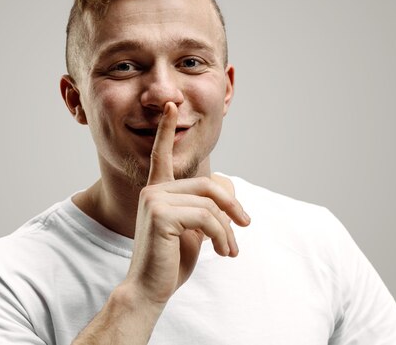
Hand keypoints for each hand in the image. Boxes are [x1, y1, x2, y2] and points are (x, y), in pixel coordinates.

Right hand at [123, 102, 250, 306]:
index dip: (167, 130)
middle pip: (208, 185)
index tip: (172, 107)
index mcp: (158, 190)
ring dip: (228, 229)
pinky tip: (222, 252)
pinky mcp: (161, 213)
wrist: (150, 289)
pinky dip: (222, 236)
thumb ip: (207, 209)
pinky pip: (206, 217)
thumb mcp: (193, 231)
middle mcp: (153, 189)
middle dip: (232, 206)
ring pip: (210, 203)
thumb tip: (230, 194)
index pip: (161, 154)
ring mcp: (154, 199)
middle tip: (245, 226)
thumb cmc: (170, 261)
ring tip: (230, 250)